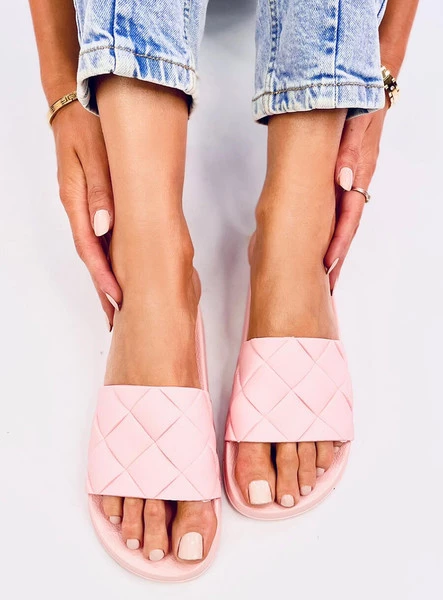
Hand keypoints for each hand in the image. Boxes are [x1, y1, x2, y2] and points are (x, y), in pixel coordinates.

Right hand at [52, 100, 121, 328]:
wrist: (74, 103)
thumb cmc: (86, 125)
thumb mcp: (94, 155)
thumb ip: (100, 192)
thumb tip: (105, 228)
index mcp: (76, 201)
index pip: (90, 248)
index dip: (104, 276)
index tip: (118, 298)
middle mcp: (77, 208)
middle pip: (89, 256)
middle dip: (102, 288)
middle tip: (115, 318)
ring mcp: (82, 206)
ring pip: (93, 249)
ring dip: (104, 277)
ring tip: (117, 304)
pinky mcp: (89, 201)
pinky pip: (97, 236)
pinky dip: (105, 257)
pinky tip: (115, 268)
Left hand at [325, 104, 388, 291]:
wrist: (371, 83)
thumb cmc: (362, 102)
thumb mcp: (357, 124)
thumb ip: (350, 152)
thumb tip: (342, 181)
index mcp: (360, 174)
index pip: (349, 217)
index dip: (338, 242)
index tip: (328, 264)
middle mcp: (357, 181)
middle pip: (347, 227)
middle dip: (337, 256)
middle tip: (327, 284)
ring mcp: (352, 180)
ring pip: (342, 220)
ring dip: (334, 246)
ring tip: (324, 273)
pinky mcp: (345, 176)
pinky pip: (338, 207)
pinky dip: (332, 227)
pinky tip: (323, 240)